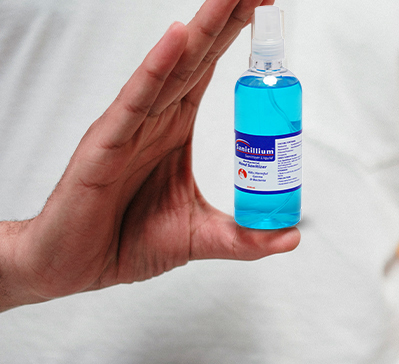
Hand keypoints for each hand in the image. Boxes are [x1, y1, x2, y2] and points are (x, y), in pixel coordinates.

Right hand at [0, 0, 297, 311]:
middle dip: (226, 19)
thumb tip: (290, 238)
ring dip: (201, 30)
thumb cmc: (123, 241)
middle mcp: (153, 116)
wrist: (70, 266)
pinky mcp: (106, 144)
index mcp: (174, 127)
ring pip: (171, 67)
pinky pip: (136, 99)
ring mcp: (129, 126)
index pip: (211, 70)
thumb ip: (244, 237)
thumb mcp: (199, 237)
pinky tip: (176, 38)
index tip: (265, 7)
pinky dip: (156, 67)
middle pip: (196, 57)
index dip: (235, 37)